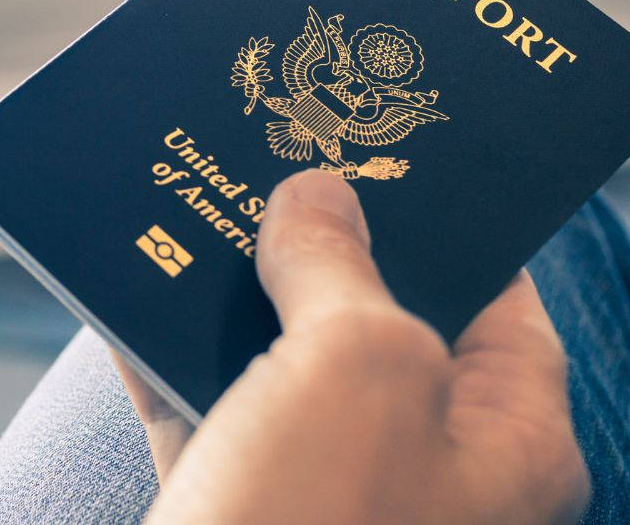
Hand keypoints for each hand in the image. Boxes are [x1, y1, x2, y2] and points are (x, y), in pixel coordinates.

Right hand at [114, 169, 588, 524]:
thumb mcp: (357, 364)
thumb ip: (342, 266)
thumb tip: (315, 198)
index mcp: (505, 447)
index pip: (501, 305)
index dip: (446, 218)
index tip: (385, 142)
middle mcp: (424, 476)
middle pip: (376, 327)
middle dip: (316, 243)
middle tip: (268, 153)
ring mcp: (324, 504)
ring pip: (277, 367)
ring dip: (228, 289)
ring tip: (189, 197)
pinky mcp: (232, 518)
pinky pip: (199, 413)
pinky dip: (161, 352)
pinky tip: (124, 286)